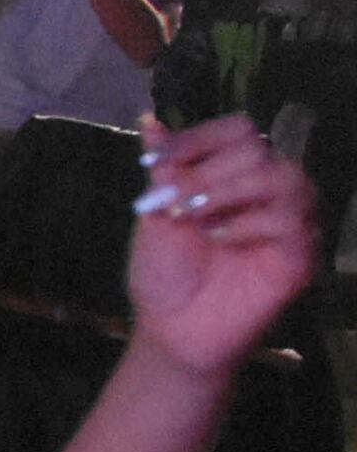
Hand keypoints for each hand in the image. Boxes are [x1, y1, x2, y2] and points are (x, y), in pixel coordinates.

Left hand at [125, 117, 318, 375]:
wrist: (172, 330)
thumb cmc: (166, 274)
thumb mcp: (155, 216)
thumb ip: (163, 171)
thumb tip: (149, 121)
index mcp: (234, 176)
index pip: (238, 131)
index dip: (199, 137)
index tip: (157, 160)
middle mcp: (269, 192)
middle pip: (259, 150)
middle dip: (209, 172)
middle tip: (175, 202)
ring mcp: (291, 222)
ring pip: (285, 178)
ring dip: (231, 191)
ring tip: (193, 216)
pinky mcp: (302, 255)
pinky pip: (292, 221)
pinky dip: (249, 223)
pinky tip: (218, 238)